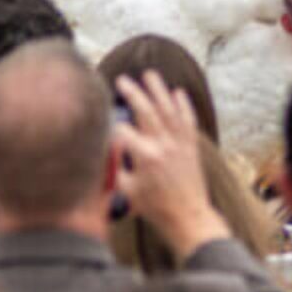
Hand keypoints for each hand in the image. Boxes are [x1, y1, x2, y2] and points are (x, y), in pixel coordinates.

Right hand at [113, 71, 228, 258]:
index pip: (123, 130)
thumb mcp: (126, 191)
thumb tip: (100, 151)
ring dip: (158, 90)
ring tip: (149, 74)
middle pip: (146, 111)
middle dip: (133, 93)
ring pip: (169, 109)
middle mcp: (164, 145)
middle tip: (122, 80)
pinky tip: (178, 92)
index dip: (110, 123)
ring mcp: (180, 143)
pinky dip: (183, 105)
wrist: (188, 217)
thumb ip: (113, 169)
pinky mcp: (191, 146)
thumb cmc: (155, 207)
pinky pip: (188, 120)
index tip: (101, 118)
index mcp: (145, 156)